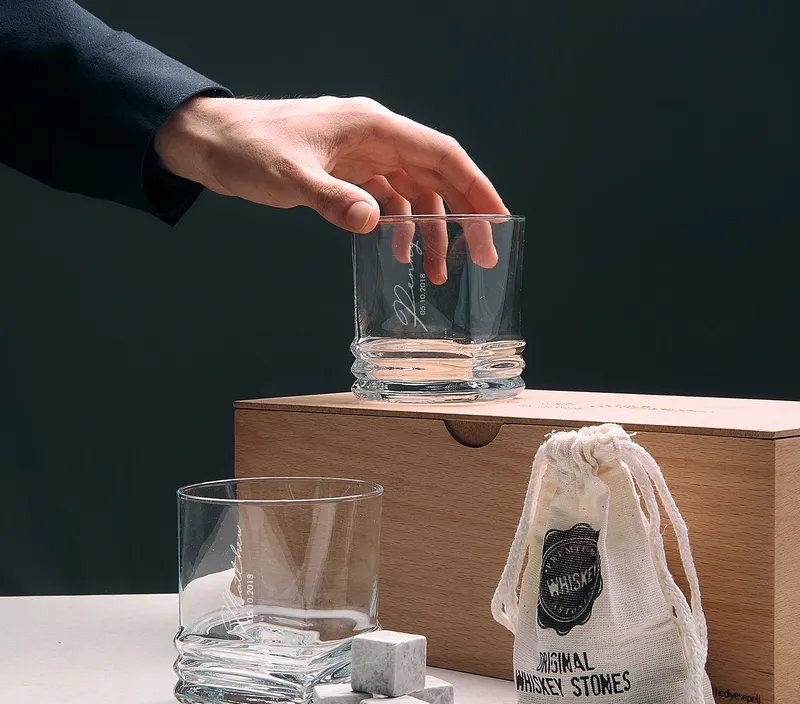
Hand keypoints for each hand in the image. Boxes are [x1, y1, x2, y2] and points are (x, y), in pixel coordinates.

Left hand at [154, 95, 507, 282]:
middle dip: (463, 216)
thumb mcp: (290, 177)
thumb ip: (333, 201)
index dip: (476, 188)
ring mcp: (362, 156)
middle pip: (436, 175)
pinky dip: (398, 225)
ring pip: (414, 192)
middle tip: (481, 257)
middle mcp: (375, 138)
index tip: (497, 222)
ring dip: (430, 230)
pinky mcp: (346, 172)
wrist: (212, 142)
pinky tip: (397, 251)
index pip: (442, 156)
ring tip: (437, 271)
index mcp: (372, 127)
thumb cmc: (248, 148)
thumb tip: (373, 223)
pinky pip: (387, 199)